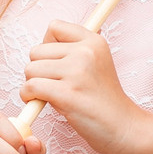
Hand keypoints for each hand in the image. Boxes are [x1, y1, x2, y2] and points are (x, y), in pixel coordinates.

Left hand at [21, 20, 152, 153]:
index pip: (54, 27)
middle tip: (54, 84)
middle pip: (36, 51)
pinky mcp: (67, 94)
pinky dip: (28, 96)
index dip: (47, 45)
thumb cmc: (104, 98)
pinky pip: (31, 86)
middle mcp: (86, 52)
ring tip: (50, 95)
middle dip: (38, 69)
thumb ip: (75, 48)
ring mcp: (77, 72)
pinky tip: (39, 102)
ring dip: (33, 84)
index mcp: (93, 41)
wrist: (124, 127)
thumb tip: (47, 38)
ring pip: (30, 69)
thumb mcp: (97, 62)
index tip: (55, 62)